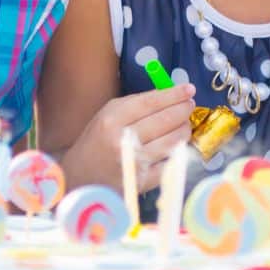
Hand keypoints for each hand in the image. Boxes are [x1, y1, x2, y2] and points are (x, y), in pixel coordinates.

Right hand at [64, 84, 196, 191]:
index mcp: (111, 119)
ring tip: (185, 124)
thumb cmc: (95, 144)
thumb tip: (168, 95)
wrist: (79, 178)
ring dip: (184, 130)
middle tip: (189, 105)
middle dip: (183, 109)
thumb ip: (134, 104)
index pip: (151, 102)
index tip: (188, 89)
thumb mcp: (106, 116)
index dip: (174, 94)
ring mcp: (134, 162)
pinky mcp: (143, 181)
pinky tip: (179, 145)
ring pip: (173, 141)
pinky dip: (179, 152)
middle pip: (165, 120)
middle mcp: (122, 139)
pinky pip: (171, 163)